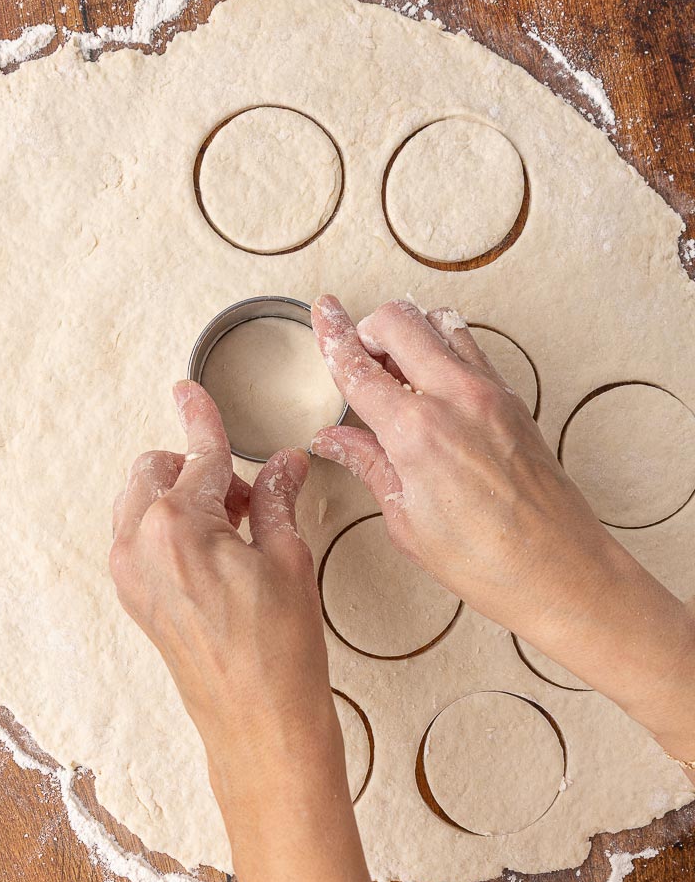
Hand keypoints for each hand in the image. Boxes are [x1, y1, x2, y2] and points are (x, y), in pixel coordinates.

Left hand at [109, 380, 338, 812]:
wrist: (259, 725)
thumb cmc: (280, 652)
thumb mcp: (288, 559)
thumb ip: (274, 499)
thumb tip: (283, 463)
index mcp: (179, 525)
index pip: (197, 453)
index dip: (202, 417)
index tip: (188, 390)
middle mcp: (141, 544)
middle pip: (157, 471)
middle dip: (198, 469)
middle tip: (246, 496)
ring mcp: (132, 575)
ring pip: (142, 502)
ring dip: (182, 497)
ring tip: (235, 529)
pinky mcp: (135, 600)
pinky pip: (138, 538)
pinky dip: (169, 528)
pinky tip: (216, 553)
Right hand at [310, 294, 619, 639]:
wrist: (560, 570)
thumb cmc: (486, 560)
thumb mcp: (406, 520)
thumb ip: (368, 465)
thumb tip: (331, 441)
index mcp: (416, 432)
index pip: (358, 366)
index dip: (331, 335)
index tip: (321, 311)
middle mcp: (454, 398)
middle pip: (399, 321)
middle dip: (369, 327)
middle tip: (358, 355)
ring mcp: (489, 393)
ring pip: (439, 322)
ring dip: (410, 331)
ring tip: (396, 367)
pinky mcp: (512, 399)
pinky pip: (471, 349)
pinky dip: (445, 348)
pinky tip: (434, 382)